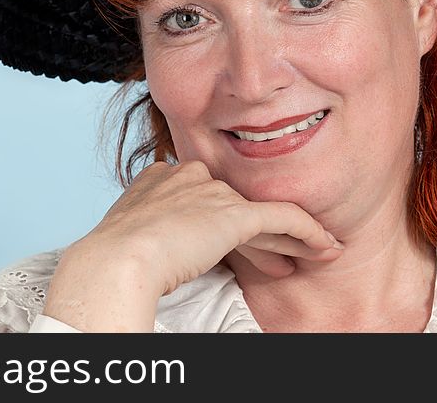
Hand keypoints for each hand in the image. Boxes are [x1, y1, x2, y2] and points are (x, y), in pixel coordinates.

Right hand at [43, 160, 342, 330]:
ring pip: (261, 215)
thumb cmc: (110, 258)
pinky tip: (326, 244)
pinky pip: (284, 219)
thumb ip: (148, 228)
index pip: (206, 199)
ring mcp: (212, 193)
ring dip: (291, 239)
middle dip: (264, 235)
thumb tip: (155, 247)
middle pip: (236, 205)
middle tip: (285, 256)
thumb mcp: (126, 233)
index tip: (241, 248)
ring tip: (318, 253)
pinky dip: (308, 232)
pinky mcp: (233, 214)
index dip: (227, 225)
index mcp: (162, 177)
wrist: (115, 261)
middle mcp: (190, 176)